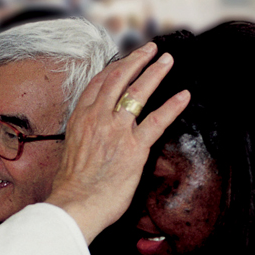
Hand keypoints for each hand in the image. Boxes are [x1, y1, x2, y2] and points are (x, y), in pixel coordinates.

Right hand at [46, 42, 189, 241]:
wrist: (74, 205)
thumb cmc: (70, 187)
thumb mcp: (70, 152)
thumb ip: (83, 138)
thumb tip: (89, 141)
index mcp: (80, 119)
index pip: (98, 84)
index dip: (114, 68)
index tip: (125, 60)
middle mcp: (97, 118)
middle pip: (118, 79)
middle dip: (136, 60)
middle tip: (151, 49)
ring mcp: (116, 131)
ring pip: (137, 92)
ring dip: (155, 73)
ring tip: (168, 60)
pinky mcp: (134, 148)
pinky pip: (157, 122)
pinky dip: (172, 107)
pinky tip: (184, 95)